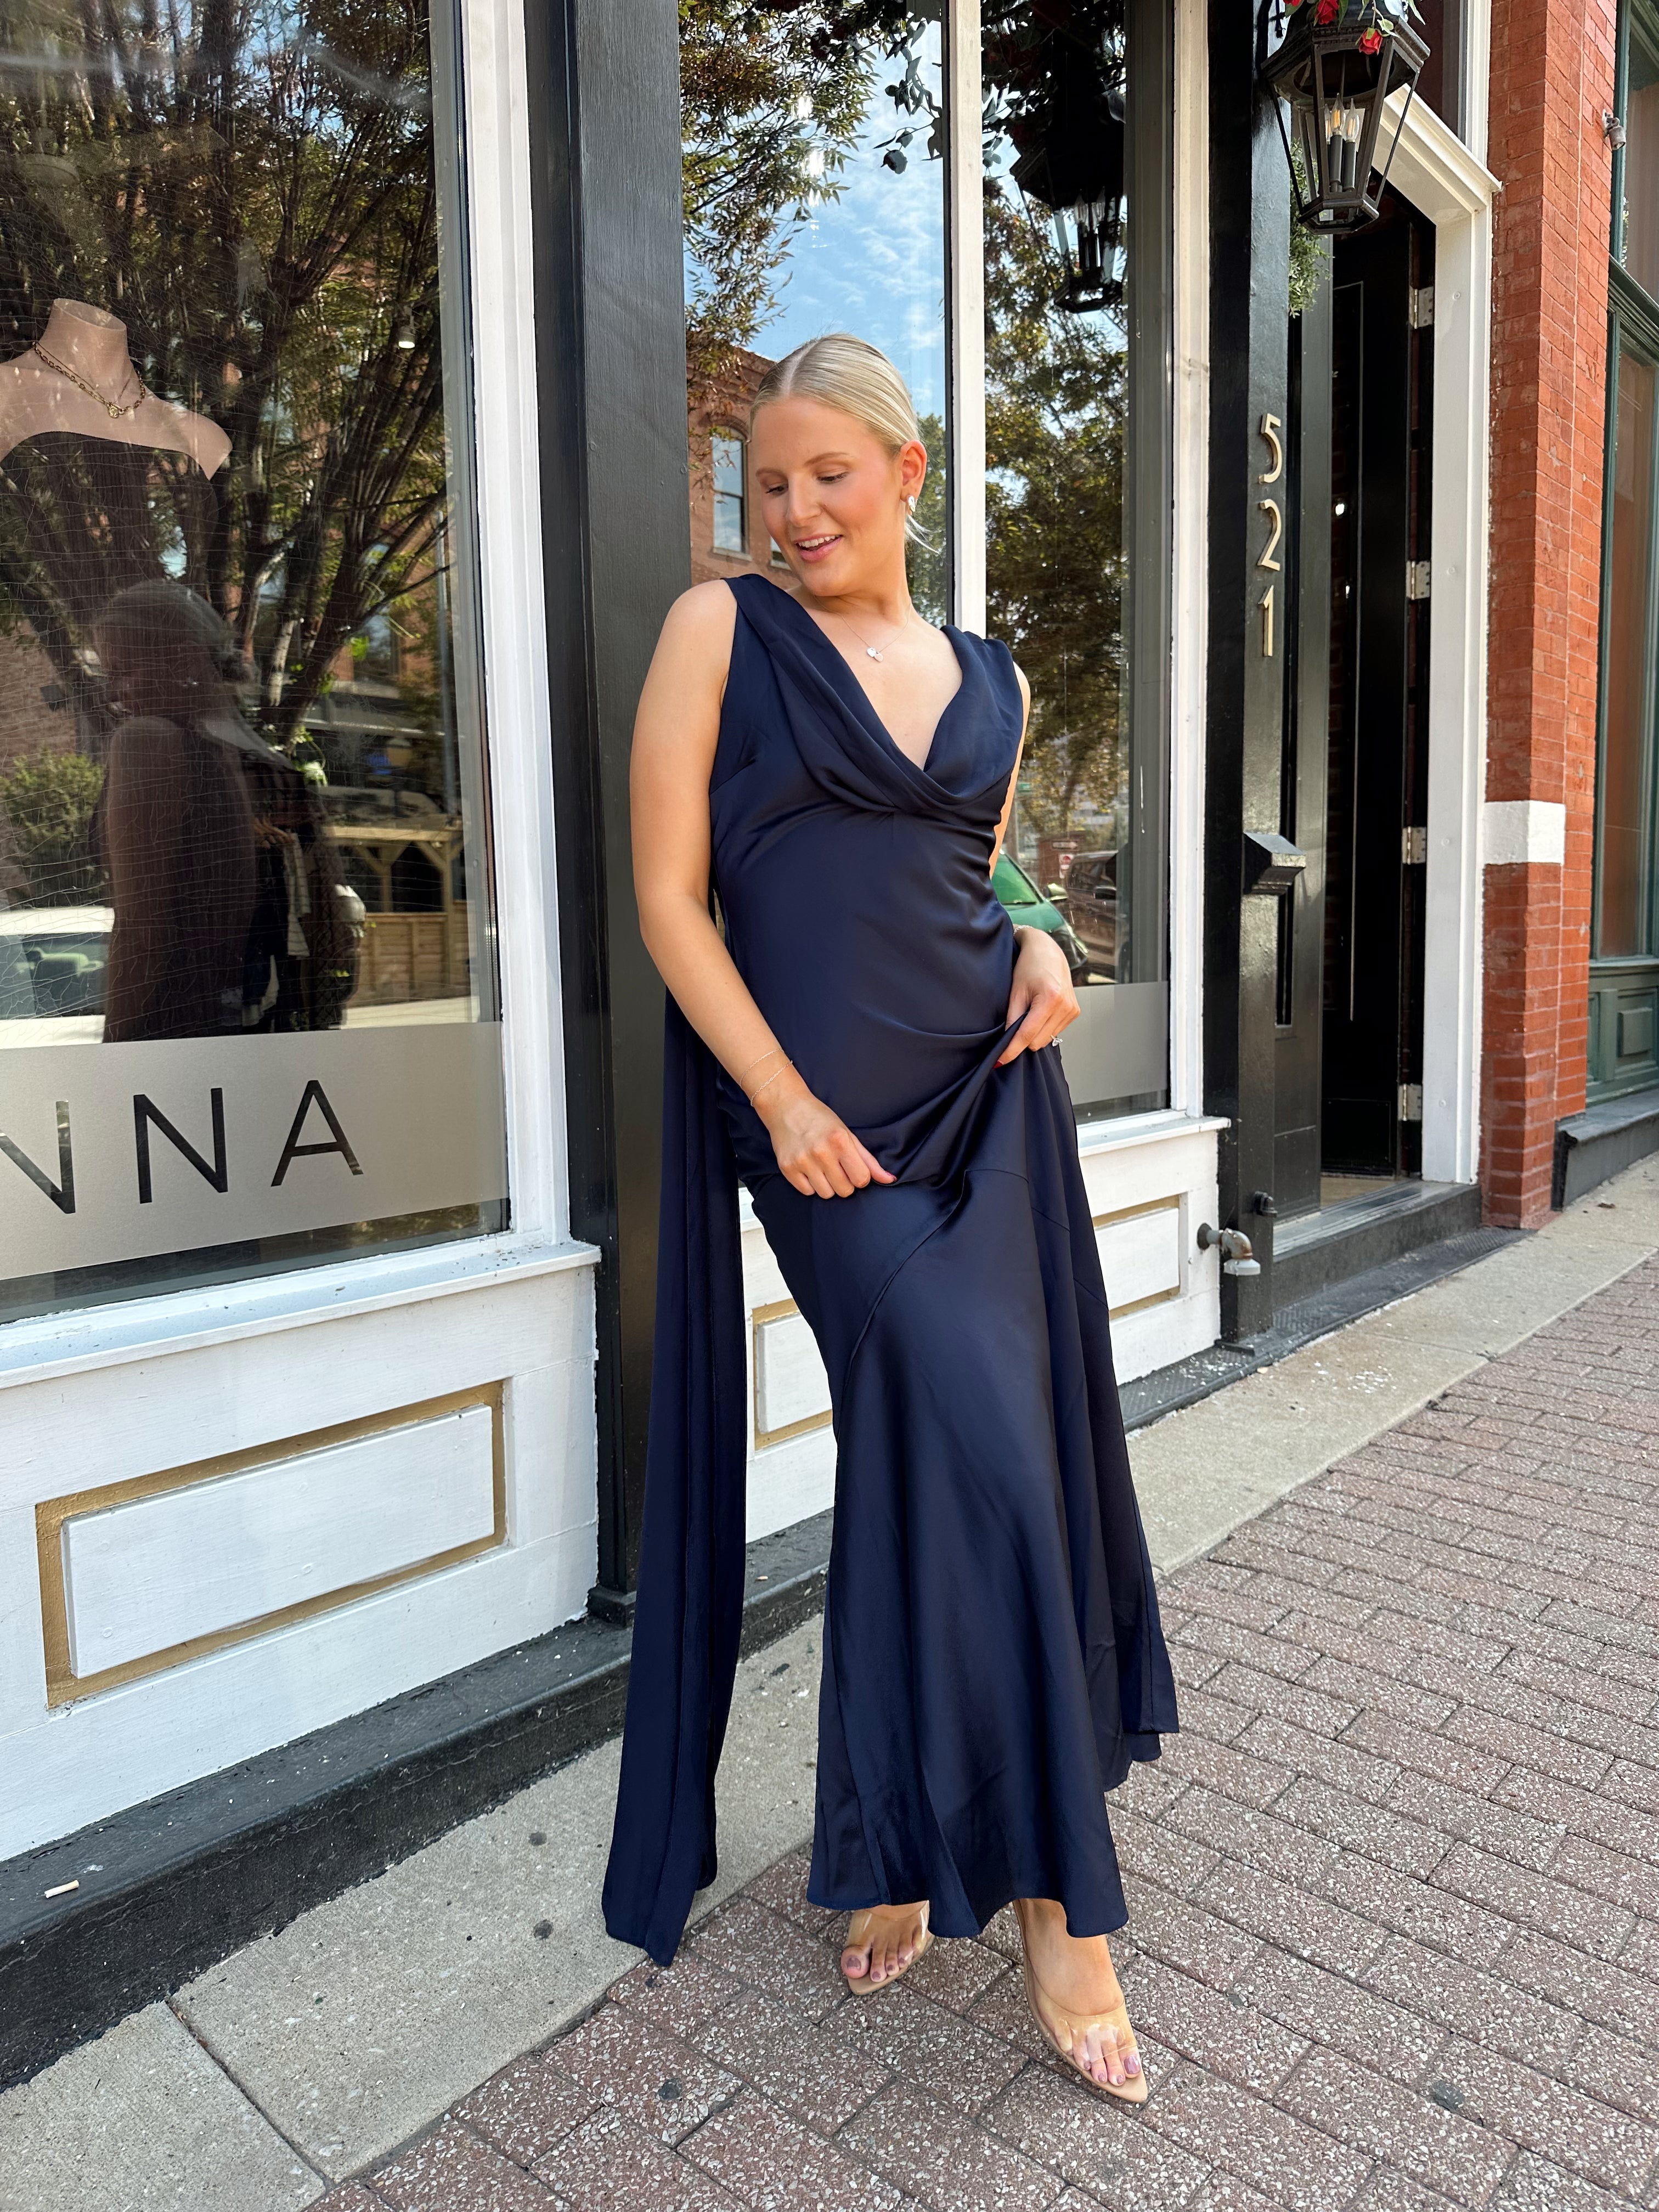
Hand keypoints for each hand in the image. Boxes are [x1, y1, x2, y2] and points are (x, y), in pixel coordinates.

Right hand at [754, 1067, 895, 1197]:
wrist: (786, 1107)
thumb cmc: (819, 1119)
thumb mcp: (847, 1134)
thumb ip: (868, 1160)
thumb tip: (890, 1179)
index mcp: (840, 1141)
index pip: (862, 1179)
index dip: (860, 1176)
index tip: (853, 1168)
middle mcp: (821, 1152)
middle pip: (845, 1190)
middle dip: (844, 1182)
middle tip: (837, 1166)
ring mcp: (802, 1161)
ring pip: (826, 1194)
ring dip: (827, 1185)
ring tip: (822, 1166)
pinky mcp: (787, 1168)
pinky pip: (807, 1192)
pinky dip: (810, 1184)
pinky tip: (809, 1167)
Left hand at [999, 927, 1080, 1063]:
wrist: (1048, 951)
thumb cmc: (1029, 966)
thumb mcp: (1016, 991)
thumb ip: (1012, 1018)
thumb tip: (1006, 1042)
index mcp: (1050, 999)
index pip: (1028, 1034)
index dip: (1012, 1049)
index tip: (1000, 1061)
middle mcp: (1065, 1006)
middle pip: (1038, 1042)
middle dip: (1023, 1040)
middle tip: (1014, 1025)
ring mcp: (1072, 1010)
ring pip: (1047, 1039)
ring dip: (1034, 1034)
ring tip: (1029, 1013)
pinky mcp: (1074, 1012)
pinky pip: (1055, 1032)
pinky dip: (1044, 1028)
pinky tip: (1040, 1013)